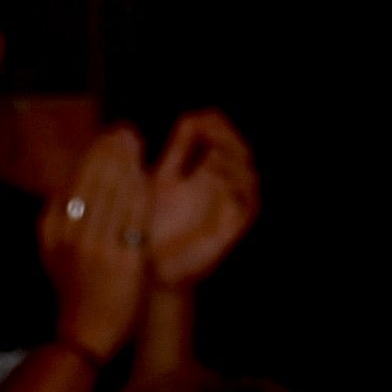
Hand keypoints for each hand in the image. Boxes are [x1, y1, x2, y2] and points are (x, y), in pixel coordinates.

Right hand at [36, 129, 153, 365]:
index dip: (91, 154)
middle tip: (125, 132)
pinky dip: (138, 193)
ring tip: (134, 145)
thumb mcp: (55, 252)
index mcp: (52, 231)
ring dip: (125, 164)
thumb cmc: (77, 290)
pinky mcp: (122, 261)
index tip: (106, 137)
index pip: (72, 182)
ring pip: (112, 195)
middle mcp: (70, 237)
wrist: (87, 333)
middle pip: (92, 182)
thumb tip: (71, 177)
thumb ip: (60, 217)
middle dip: (110, 151)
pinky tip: (145, 175)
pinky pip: (132, 218)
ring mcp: (96, 249)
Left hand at [139, 112, 259, 291]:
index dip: (213, 123)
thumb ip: (158, 157)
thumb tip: (156, 123)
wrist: (147, 272)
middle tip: (209, 129)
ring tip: (211, 153)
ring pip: (249, 172)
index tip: (196, 120)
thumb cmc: (142, 227)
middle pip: (239, 148)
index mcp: (197, 170)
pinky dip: (237, 184)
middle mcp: (218, 186)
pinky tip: (214, 174)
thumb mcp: (148, 184)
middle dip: (227, 134)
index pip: (218, 135)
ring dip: (233, 157)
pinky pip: (249, 202)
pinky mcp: (233, 228)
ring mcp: (228, 206)